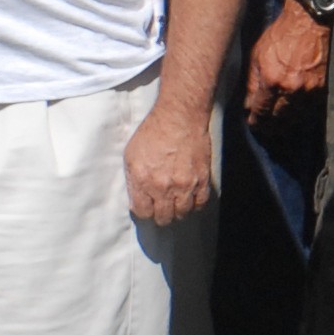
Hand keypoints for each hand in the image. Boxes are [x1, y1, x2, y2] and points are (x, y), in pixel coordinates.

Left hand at [124, 98, 215, 224]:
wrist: (180, 117)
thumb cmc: (153, 132)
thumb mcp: (131, 156)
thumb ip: (133, 180)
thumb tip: (136, 199)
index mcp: (143, 181)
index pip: (143, 212)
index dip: (143, 212)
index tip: (146, 208)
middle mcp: (164, 186)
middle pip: (163, 217)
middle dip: (160, 216)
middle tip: (161, 210)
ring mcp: (185, 184)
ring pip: (182, 213)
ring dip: (177, 212)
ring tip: (175, 206)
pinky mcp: (202, 179)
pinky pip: (200, 203)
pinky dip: (195, 205)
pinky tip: (190, 200)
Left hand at [243, 0, 330, 117]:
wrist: (308, 24)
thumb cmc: (279, 36)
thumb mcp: (256, 56)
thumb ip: (252, 82)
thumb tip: (249, 104)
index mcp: (272, 81)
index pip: (261, 111)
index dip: (255, 121)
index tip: (252, 122)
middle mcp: (291, 89)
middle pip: (279, 119)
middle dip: (269, 125)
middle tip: (264, 127)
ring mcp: (309, 89)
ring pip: (295, 116)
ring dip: (285, 121)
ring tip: (277, 123)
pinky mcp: (321, 87)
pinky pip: (309, 108)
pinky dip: (300, 112)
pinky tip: (293, 111)